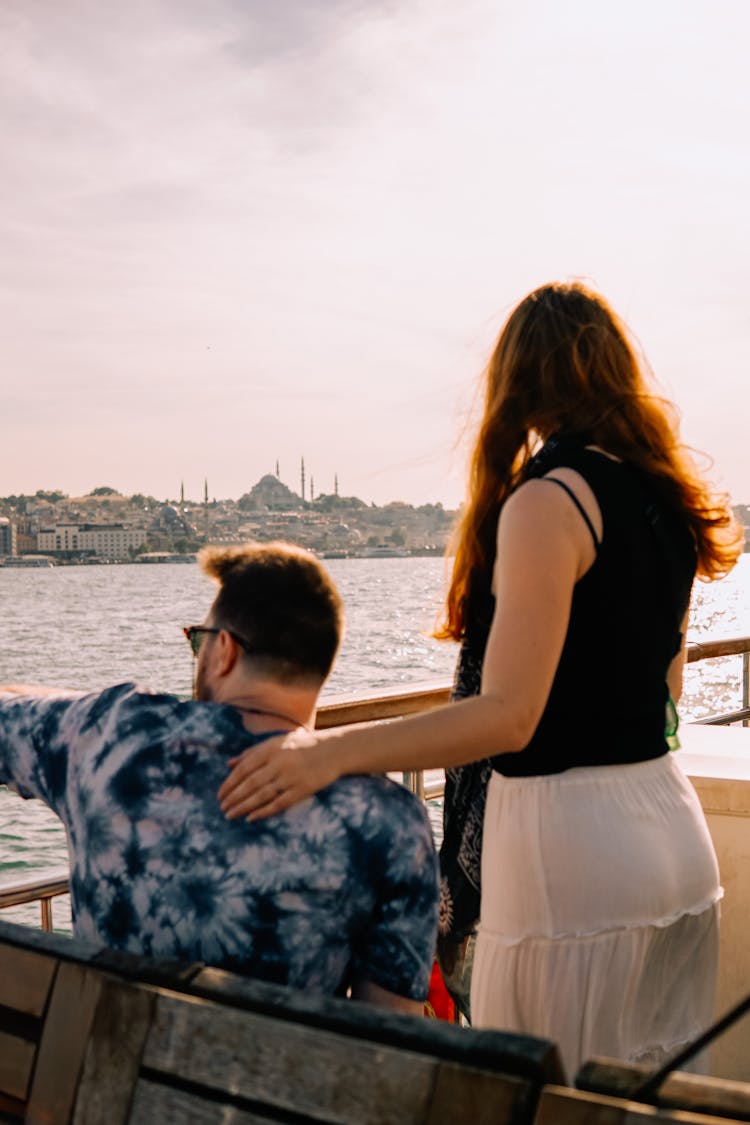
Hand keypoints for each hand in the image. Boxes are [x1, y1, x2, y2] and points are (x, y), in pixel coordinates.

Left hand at [218, 727, 338, 820]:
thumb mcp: (276, 743)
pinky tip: (251, 818)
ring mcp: (291, 777)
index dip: (230, 783)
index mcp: (271, 749)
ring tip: (230, 815)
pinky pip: (279, 803)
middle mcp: (280, 762)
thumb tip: (229, 764)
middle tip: (222, 808)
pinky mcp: (303, 790)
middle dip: (233, 797)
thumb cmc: (302, 745)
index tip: (220, 795)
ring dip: (243, 806)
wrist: (334, 750)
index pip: (244, 768)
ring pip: (262, 795)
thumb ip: (252, 752)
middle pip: (251, 783)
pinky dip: (263, 811)